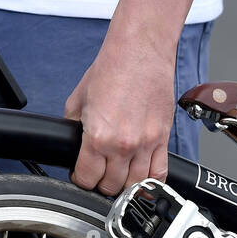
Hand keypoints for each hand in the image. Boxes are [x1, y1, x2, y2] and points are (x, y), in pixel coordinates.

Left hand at [65, 36, 175, 196]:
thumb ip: (75, 127)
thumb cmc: (112, 69)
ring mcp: (146, 144)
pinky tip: (141, 176)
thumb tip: (74, 144)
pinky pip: (159, 173)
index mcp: (98, 136)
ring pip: (135, 185)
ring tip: (119, 175)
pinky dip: (150, 181)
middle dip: (102, 183)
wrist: (140, 51)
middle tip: (100, 173)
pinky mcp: (162, 139)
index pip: (87, 178)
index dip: (81, 179)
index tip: (82, 175)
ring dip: (125, 185)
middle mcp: (123, 145)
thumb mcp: (78, 99)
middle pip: (111, 186)